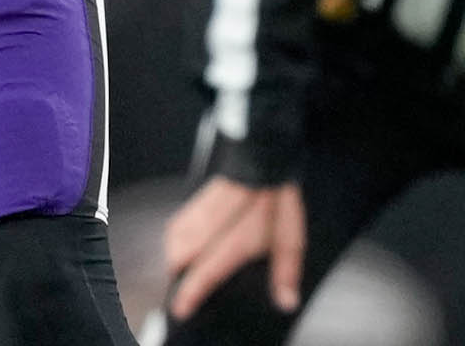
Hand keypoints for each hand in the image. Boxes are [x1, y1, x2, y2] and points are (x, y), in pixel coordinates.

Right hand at [162, 176, 307, 320]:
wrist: (267, 156)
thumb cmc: (279, 199)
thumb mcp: (289, 237)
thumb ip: (286, 271)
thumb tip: (286, 301)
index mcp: (237, 236)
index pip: (207, 269)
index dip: (192, 291)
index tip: (181, 309)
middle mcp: (215, 223)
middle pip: (182, 255)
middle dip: (178, 275)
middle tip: (181, 290)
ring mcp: (204, 208)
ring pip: (176, 237)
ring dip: (174, 257)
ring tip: (178, 271)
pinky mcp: (200, 197)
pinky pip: (178, 221)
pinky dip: (174, 238)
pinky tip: (180, 244)